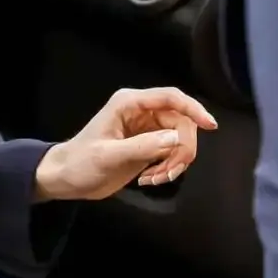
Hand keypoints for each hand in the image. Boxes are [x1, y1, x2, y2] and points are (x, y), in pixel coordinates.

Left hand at [33, 86, 215, 200]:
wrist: (66, 179)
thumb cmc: (81, 162)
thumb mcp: (110, 156)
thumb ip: (143, 146)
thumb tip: (177, 138)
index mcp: (129, 103)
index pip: (170, 98)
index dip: (193, 109)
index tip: (211, 126)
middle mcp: (141, 112)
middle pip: (181, 121)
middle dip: (181, 148)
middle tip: (168, 173)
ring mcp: (146, 128)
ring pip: (179, 138)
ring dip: (175, 161)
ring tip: (155, 179)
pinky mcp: (148, 145)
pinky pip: (171, 151)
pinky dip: (168, 167)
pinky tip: (150, 179)